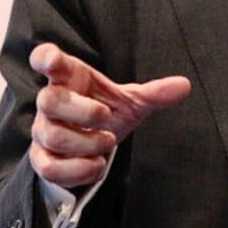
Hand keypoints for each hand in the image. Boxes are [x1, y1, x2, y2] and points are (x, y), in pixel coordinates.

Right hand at [26, 42, 191, 188]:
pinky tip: (97, 165)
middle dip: (83, 111)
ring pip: (53, 136)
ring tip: (107, 142)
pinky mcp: (42, 159)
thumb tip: (185, 85)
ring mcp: (43, 130)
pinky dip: (78, 170)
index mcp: (68, 77)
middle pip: (49, 99)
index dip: (46, 58)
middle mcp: (49, 101)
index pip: (45, 59)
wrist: (91, 147)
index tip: (53, 59)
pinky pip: (50, 168)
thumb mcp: (130, 102)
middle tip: (105, 117)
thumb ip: (153, 94)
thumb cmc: (105, 114)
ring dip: (87, 143)